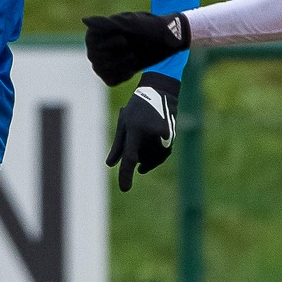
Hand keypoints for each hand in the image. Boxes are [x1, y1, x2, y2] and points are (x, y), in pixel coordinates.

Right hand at [83, 11, 189, 85]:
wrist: (166, 40)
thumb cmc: (149, 28)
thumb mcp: (130, 24)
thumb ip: (106, 23)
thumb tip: (85, 20)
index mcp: (97, 32)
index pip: (92, 46)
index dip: (110, 46)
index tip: (125, 39)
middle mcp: (96, 46)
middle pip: (97, 60)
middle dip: (117, 56)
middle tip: (131, 48)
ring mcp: (104, 60)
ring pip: (103, 71)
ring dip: (121, 65)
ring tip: (133, 56)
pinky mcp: (113, 73)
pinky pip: (111, 80)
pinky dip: (124, 75)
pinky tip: (133, 67)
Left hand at [107, 73, 178, 191]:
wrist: (161, 92)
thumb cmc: (138, 107)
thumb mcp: (124, 123)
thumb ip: (118, 145)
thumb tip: (110, 164)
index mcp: (135, 129)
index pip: (129, 157)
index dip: (126, 174)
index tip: (124, 189)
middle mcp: (150, 133)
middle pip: (141, 159)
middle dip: (135, 158)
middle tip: (134, 147)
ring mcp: (163, 136)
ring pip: (152, 159)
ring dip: (145, 159)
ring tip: (142, 145)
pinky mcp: (171, 138)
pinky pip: (161, 156)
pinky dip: (155, 159)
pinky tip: (149, 157)